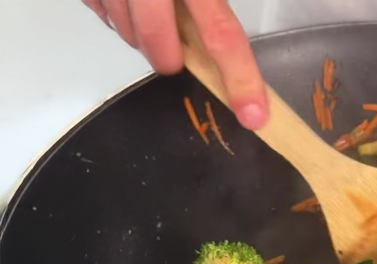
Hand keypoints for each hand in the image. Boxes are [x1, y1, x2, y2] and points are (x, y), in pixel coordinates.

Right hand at [81, 0, 267, 129]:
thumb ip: (213, 7)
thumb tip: (228, 50)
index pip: (223, 36)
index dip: (240, 79)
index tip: (253, 116)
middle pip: (162, 48)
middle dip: (168, 58)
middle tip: (172, 52)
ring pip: (127, 33)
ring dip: (140, 33)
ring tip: (148, 12)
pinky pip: (100, 13)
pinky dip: (115, 13)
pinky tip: (126, 0)